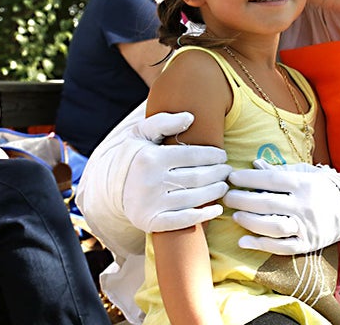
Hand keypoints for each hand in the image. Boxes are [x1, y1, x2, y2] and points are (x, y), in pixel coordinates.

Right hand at [122, 112, 231, 232]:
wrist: (112, 186)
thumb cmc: (135, 156)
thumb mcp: (142, 133)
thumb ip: (164, 122)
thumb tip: (190, 117)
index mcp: (150, 158)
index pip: (192, 155)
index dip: (212, 155)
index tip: (222, 155)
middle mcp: (150, 182)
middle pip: (196, 177)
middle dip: (218, 173)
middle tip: (227, 170)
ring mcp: (151, 204)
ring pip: (194, 198)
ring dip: (215, 191)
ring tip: (224, 185)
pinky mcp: (152, 222)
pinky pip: (183, 220)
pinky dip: (203, 216)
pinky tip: (217, 209)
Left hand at [225, 161, 339, 254]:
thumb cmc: (324, 187)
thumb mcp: (306, 173)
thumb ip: (280, 170)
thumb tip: (255, 164)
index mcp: (304, 183)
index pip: (270, 179)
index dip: (248, 178)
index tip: (231, 178)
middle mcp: (305, 204)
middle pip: (267, 203)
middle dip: (242, 199)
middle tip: (227, 197)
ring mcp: (307, 226)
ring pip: (272, 226)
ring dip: (250, 221)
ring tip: (235, 215)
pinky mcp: (307, 244)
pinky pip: (281, 247)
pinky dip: (261, 245)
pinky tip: (244, 240)